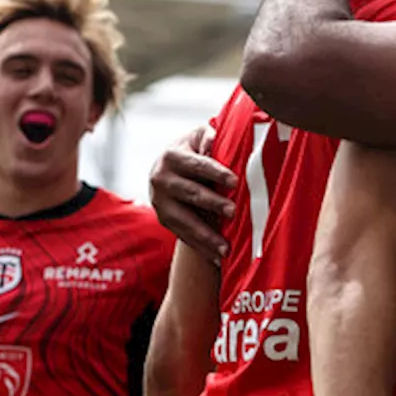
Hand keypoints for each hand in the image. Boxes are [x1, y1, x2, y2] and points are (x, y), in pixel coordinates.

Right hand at [148, 124, 236, 259]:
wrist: (167, 167)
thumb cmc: (193, 149)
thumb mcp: (199, 136)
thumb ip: (209, 137)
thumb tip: (216, 143)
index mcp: (172, 157)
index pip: (197, 165)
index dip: (216, 172)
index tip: (235, 181)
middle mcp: (161, 179)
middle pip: (190, 193)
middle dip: (212, 204)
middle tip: (233, 212)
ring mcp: (160, 203)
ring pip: (184, 221)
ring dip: (206, 236)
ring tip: (226, 249)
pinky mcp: (164, 220)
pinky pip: (183, 236)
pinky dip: (201, 248)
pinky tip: (217, 259)